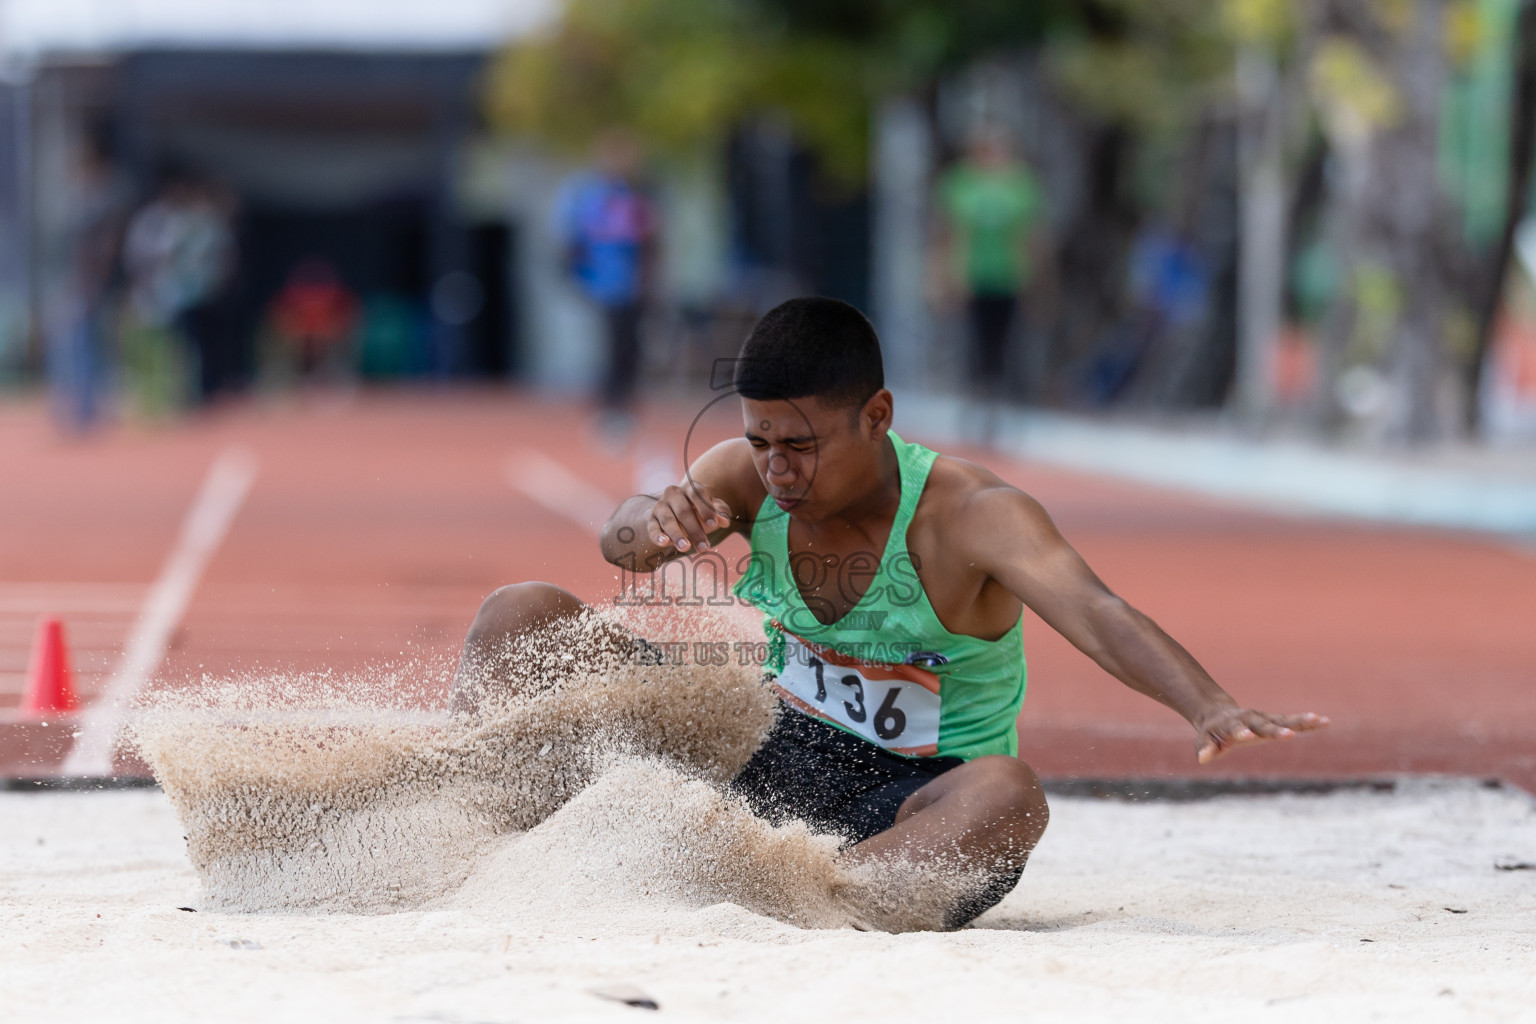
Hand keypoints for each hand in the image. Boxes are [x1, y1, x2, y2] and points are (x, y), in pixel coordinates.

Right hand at [648, 482, 732, 553]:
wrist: (672, 512)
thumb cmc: (698, 511)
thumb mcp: (711, 510)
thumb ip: (720, 512)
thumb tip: (725, 521)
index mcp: (690, 488)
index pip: (697, 494)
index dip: (705, 509)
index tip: (713, 525)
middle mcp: (673, 494)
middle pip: (684, 511)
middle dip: (695, 530)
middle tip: (705, 547)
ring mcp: (660, 506)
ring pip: (668, 520)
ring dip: (677, 535)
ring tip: (685, 548)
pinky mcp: (651, 520)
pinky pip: (653, 528)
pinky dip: (658, 536)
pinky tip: (664, 543)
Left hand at [1193, 707, 1328, 763]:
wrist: (1218, 714)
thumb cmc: (1212, 732)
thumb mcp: (1205, 740)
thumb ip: (1205, 748)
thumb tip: (1202, 759)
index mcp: (1231, 725)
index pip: (1236, 729)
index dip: (1240, 732)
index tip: (1245, 736)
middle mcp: (1249, 719)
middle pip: (1263, 725)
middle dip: (1275, 731)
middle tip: (1289, 735)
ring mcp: (1263, 719)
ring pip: (1283, 720)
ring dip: (1300, 721)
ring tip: (1318, 719)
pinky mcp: (1273, 721)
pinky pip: (1292, 721)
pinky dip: (1307, 722)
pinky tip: (1325, 721)